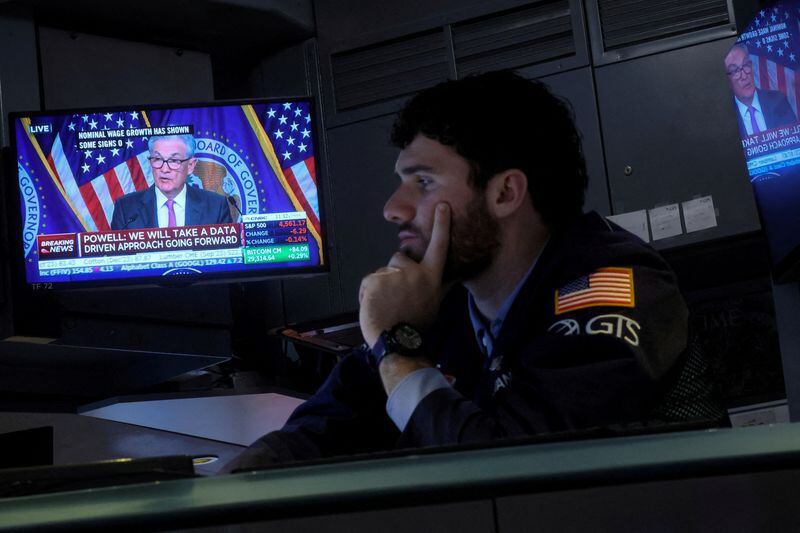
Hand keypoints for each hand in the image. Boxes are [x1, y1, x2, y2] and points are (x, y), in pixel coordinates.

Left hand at [359, 203, 450, 346]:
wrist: (397, 341)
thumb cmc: (417, 324)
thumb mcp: (435, 304)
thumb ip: (442, 285)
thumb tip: (457, 277)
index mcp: (430, 276)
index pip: (438, 247)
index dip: (441, 226)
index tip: (443, 207)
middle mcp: (413, 271)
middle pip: (400, 257)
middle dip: (396, 269)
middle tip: (396, 293)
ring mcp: (393, 274)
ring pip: (383, 271)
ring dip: (382, 284)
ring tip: (386, 304)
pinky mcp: (374, 279)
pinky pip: (369, 281)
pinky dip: (369, 293)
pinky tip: (375, 306)